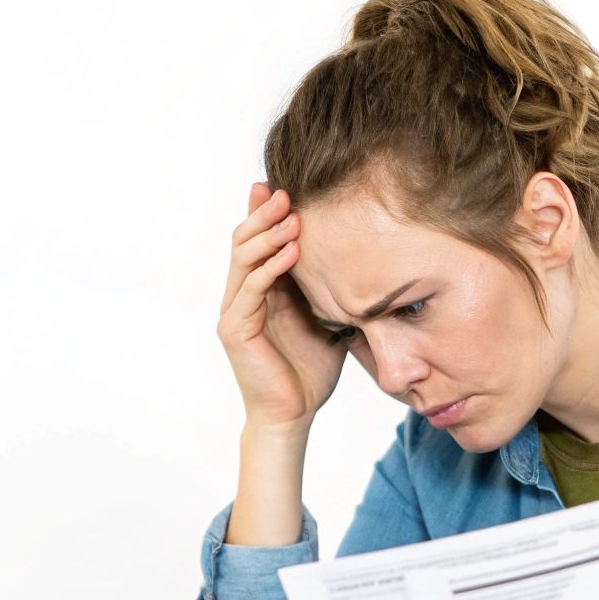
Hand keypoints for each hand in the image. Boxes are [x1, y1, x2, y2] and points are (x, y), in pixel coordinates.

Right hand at [216, 182, 347, 432]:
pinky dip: (270, 267)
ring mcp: (234, 311)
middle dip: (263, 213)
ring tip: (292, 214)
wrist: (294, 414)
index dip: (267, 212)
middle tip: (285, 189)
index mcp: (262, 290)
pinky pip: (251, 289)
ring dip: (267, 233)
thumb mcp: (328, 318)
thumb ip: (330, 288)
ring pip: (243, 258)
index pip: (259, 240)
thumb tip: (364, 258)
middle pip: (244, 240)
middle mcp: (242, 295)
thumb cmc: (310, 371)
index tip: (286, 184)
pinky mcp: (234, 329)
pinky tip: (291, 251)